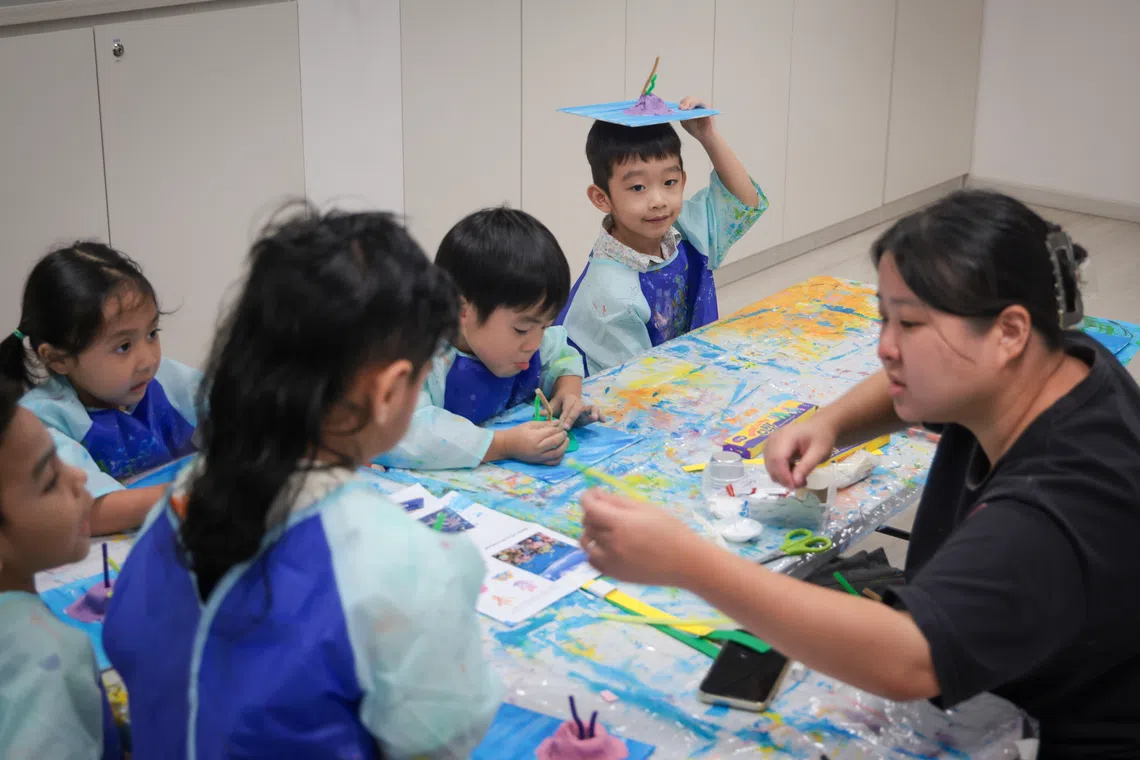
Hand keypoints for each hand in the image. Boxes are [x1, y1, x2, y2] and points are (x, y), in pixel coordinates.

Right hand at [506, 421, 568, 464]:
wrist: (507, 445)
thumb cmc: (517, 432)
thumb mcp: (530, 424)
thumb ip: (545, 424)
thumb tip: (558, 423)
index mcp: (535, 437)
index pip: (552, 432)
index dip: (559, 428)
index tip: (561, 425)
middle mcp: (538, 449)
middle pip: (556, 442)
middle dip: (563, 436)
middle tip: (564, 432)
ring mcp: (539, 457)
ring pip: (558, 453)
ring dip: (564, 446)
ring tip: (565, 441)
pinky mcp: (539, 462)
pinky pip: (553, 462)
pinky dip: (560, 457)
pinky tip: (561, 451)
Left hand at [549, 392, 604, 428]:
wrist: (568, 397)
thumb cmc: (560, 403)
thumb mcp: (553, 405)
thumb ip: (547, 411)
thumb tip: (534, 416)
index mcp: (569, 399)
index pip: (567, 408)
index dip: (565, 417)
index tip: (562, 426)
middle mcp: (579, 402)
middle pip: (578, 408)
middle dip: (573, 418)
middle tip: (568, 427)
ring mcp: (586, 407)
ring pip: (591, 407)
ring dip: (593, 412)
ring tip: (594, 418)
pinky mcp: (590, 413)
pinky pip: (597, 413)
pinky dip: (601, 416)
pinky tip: (604, 421)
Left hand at [579, 489, 707, 587]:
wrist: (686, 562)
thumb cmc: (670, 530)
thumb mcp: (645, 508)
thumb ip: (617, 502)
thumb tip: (597, 495)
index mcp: (620, 524)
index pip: (589, 507)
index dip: (587, 497)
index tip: (593, 493)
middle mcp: (612, 543)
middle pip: (587, 523)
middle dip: (592, 512)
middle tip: (605, 509)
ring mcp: (611, 562)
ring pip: (586, 542)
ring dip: (590, 532)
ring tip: (605, 528)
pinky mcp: (614, 574)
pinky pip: (592, 560)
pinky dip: (593, 551)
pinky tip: (606, 546)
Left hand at [678, 95, 716, 142]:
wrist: (704, 136)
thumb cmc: (695, 129)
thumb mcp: (685, 123)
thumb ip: (681, 116)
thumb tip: (678, 109)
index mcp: (690, 108)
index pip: (684, 102)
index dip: (681, 104)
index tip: (678, 108)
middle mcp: (696, 105)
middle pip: (689, 99)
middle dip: (684, 102)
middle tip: (680, 108)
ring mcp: (701, 106)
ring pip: (694, 99)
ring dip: (688, 103)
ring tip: (684, 108)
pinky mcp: (706, 107)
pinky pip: (700, 102)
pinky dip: (694, 104)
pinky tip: (690, 109)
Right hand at [764, 416, 838, 488]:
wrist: (819, 427)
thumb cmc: (821, 438)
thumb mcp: (819, 453)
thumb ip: (806, 467)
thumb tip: (795, 483)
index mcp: (786, 436)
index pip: (778, 458)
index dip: (784, 475)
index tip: (795, 487)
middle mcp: (774, 439)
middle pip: (771, 464)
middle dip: (784, 478)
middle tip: (801, 484)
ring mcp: (770, 443)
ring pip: (769, 467)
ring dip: (782, 477)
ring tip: (800, 477)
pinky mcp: (770, 449)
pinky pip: (771, 465)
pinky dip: (781, 472)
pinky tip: (794, 470)